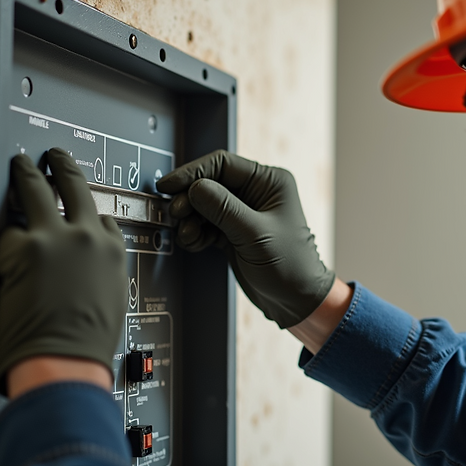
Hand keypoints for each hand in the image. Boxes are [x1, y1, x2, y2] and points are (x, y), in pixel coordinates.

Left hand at [0, 148, 126, 392]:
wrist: (64, 361)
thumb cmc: (87, 344)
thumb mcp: (113, 300)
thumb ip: (101, 271)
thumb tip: (87, 266)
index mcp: (115, 253)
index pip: (105, 219)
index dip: (89, 213)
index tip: (81, 209)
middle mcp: (90, 237)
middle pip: (75, 187)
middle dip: (63, 167)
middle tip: (55, 156)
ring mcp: (57, 238)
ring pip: (38, 190)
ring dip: (27, 173)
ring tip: (20, 163)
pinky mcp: (25, 247)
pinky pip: (10, 231)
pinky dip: (6, 240)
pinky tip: (6, 248)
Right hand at [156, 150, 334, 328]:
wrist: (296, 300)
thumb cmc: (291, 266)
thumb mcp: (255, 234)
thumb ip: (223, 209)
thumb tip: (193, 187)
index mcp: (269, 182)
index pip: (223, 164)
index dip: (192, 173)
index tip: (170, 185)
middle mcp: (256, 192)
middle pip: (209, 183)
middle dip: (189, 199)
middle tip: (177, 214)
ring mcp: (242, 212)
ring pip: (203, 204)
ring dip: (190, 219)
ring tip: (188, 234)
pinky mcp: (232, 231)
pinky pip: (204, 223)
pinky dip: (195, 232)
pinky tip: (195, 242)